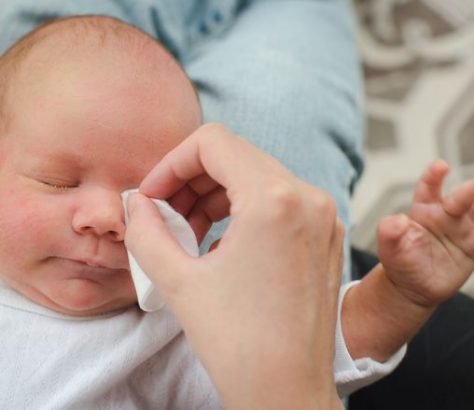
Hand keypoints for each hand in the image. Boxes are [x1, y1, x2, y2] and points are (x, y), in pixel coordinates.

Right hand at [125, 124, 343, 408]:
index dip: (172, 162)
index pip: (213, 142)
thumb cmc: (239, 345)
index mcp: (274, 200)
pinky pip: (278, 200)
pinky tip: (220, 241)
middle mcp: (308, 198)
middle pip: (236, 157)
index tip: (153, 194)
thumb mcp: (177, 282)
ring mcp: (323, 216)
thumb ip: (145, 231)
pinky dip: (243, 208)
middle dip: (191, 180)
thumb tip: (136, 202)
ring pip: (257, 176)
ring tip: (189, 231)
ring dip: (215, 194)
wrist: (288, 392)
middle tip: (166, 215)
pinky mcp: (325, 234)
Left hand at [378, 159, 473, 307]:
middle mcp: (446, 214)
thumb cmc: (399, 260)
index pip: (428, 188)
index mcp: (423, 209)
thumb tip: (397, 220)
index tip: (440, 166)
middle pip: (462, 198)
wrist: (412, 285)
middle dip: (471, 190)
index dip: (434, 175)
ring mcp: (463, 229)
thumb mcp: (388, 247)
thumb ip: (388, 231)